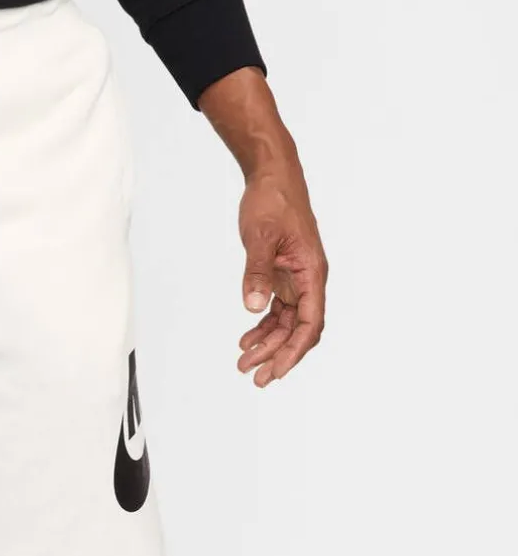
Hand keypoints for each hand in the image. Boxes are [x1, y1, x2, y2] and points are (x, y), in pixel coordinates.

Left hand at [235, 161, 327, 388]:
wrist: (271, 176)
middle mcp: (308, 280)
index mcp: (312, 273)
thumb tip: (252, 307)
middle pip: (299, 330)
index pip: (310, 323)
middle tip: (255, 378)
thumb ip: (257, 273)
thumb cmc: (272, 201)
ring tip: (244, 363)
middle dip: (278, 355)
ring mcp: (296, 279)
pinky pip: (277, 309)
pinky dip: (262, 326)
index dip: (294, 351)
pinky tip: (246, 339)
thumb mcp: (260, 238)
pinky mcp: (282, 275)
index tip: (276, 371)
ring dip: (267, 344)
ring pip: (286, 323)